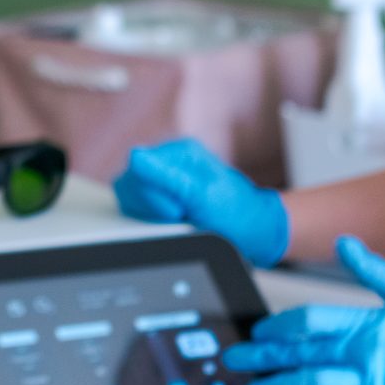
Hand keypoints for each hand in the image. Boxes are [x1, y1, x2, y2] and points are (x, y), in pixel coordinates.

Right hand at [114, 137, 290, 264]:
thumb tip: (136, 157)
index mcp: (178, 152)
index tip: (176, 211)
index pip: (136, 168)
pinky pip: (139, 208)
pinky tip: (174, 222)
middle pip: (129, 182)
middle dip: (150, 206)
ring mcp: (164, 180)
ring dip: (151, 214)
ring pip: (130, 197)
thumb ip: (166, 177)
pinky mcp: (162, 197)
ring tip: (179, 218)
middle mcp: (169, 162)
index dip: (150, 197)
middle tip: (181, 214)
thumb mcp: (201, 196)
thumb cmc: (236, 214)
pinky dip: (152, 219)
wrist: (254, 232)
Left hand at [222, 238, 384, 384]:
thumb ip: (372, 270)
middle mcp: (365, 352)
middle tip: (235, 362)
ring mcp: (374, 383)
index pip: (310, 320)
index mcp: (368, 322)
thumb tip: (345, 243)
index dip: (278, 326)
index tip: (258, 333)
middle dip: (262, 358)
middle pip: (300, 353)